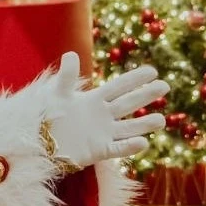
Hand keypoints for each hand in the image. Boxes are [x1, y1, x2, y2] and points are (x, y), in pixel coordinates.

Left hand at [46, 52, 167, 168]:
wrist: (40, 142)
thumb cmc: (48, 116)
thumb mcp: (57, 95)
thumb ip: (66, 77)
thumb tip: (71, 54)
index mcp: (94, 100)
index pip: (118, 87)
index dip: (134, 79)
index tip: (152, 71)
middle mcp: (103, 115)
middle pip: (128, 104)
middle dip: (146, 95)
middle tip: (165, 86)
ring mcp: (104, 133)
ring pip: (129, 128)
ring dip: (144, 124)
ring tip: (161, 120)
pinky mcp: (100, 150)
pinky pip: (118, 149)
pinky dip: (129, 147)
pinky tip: (142, 143)